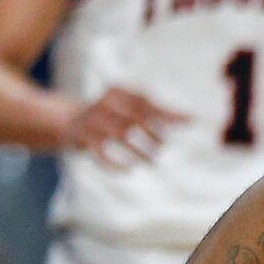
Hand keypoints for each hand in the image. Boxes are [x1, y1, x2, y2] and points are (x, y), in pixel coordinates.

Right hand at [63, 87, 185, 166]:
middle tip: (162, 148)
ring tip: (151, 162)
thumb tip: (193, 119)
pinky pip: (100, 153)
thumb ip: (162, 113)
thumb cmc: (113, 116)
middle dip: (153, 135)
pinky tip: (129, 171)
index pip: (147, 104)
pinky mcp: (82, 138)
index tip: (188, 123)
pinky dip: (115, 165)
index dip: (168, 115)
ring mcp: (92, 120)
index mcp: (118, 92)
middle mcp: (104, 103)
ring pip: (121, 136)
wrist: (69, 122)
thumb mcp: (133, 109)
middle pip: (135, 119)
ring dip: (139, 152)